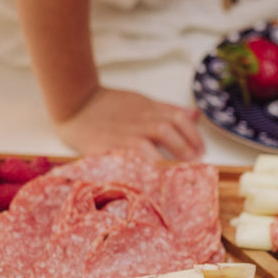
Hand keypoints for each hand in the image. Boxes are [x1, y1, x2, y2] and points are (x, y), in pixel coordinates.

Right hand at [53, 87, 204, 160]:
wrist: (76, 104)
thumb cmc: (109, 106)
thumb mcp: (142, 102)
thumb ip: (167, 109)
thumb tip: (195, 115)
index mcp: (148, 108)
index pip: (178, 116)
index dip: (193, 134)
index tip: (201, 150)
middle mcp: (139, 119)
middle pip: (167, 128)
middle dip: (185, 146)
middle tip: (194, 163)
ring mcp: (124, 131)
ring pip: (151, 138)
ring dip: (168, 154)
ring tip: (177, 171)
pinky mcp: (108, 145)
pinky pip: (129, 154)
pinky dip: (142, 163)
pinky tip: (152, 175)